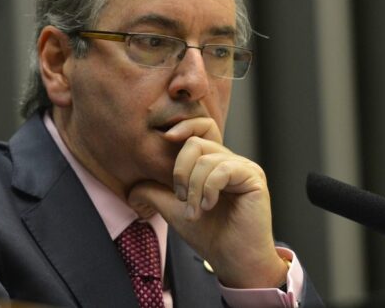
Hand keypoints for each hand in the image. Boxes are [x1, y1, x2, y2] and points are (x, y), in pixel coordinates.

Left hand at [127, 117, 287, 288]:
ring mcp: (243, 167)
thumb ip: (153, 193)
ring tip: (194, 212)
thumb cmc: (208, 234)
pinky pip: (223, 169)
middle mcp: (230, 161)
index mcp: (213, 163)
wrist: (231, 259)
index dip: (184, 126)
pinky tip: (208, 206)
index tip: (166, 138)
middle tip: (181, 198)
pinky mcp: (253, 177)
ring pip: (206, 159)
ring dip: (193, 188)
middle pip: (196, 142)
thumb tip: (131, 190)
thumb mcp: (173, 209)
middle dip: (180, 171)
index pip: (201, 128)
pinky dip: (208, 188)